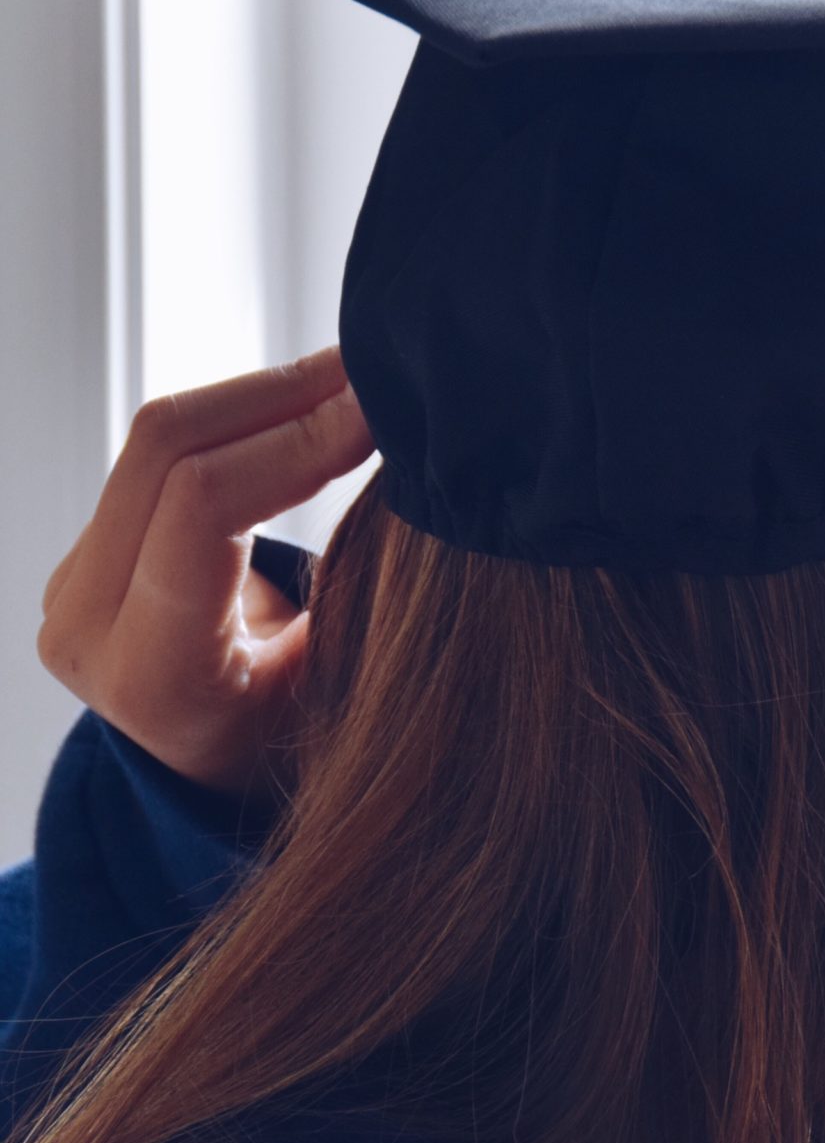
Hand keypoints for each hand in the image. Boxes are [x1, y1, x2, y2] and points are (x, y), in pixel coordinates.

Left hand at [37, 347, 375, 797]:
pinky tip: (316, 399)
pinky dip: (251, 411)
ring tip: (358, 375)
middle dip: (286, 391)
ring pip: (162, 432)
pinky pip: (165, 447)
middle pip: (167, 445)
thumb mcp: (347, 692)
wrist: (229, 773)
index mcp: (150, 674)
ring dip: (270, 389)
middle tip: (380, 369)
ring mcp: (77, 575)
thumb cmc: (306, 750)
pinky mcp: (95, 541)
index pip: (203, 508)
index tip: (387, 414)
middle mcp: (85, 620)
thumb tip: (429, 468)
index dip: (300, 441)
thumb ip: (369, 587)